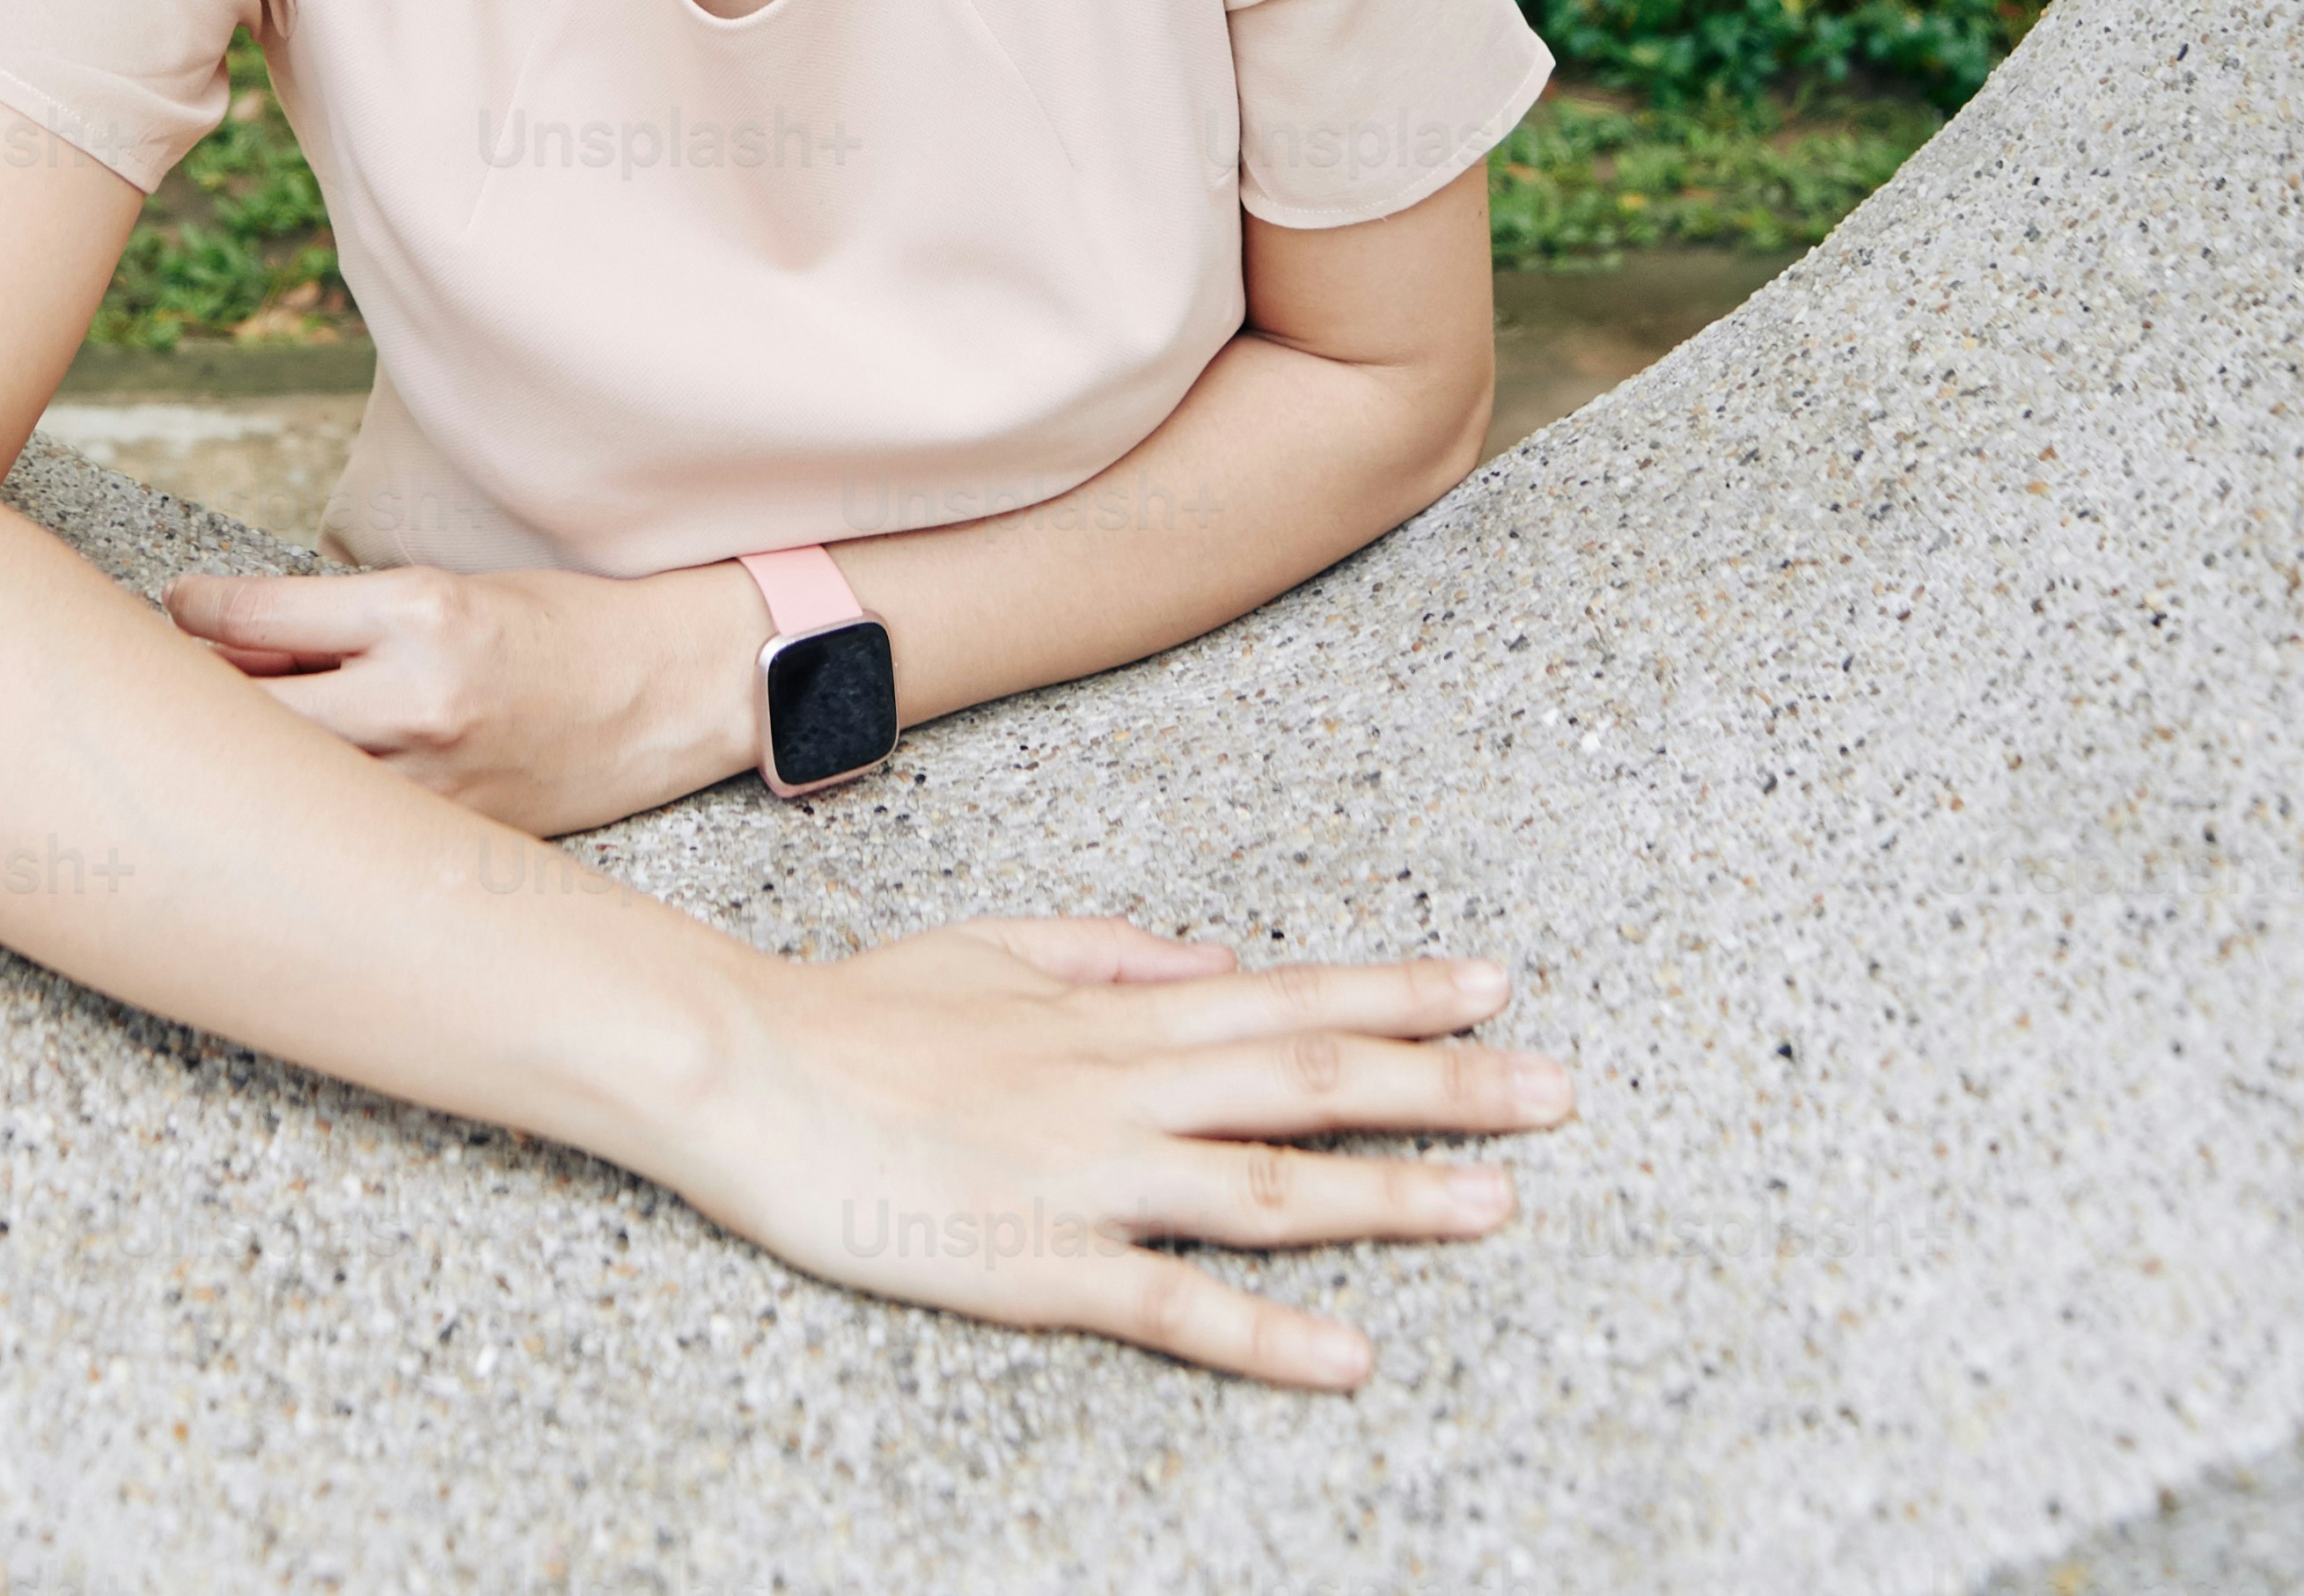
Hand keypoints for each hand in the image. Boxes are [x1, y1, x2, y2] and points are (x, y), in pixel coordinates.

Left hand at [162, 557, 759, 834]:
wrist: (672, 688)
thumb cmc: (555, 623)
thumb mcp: (445, 588)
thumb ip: (336, 620)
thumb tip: (224, 641)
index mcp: (417, 611)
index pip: (252, 615)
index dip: (194, 611)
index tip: (176, 609)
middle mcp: (417, 699)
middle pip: (247, 714)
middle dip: (198, 698)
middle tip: (171, 688)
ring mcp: (434, 781)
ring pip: (288, 783)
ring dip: (248, 763)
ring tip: (227, 747)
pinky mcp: (453, 835)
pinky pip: (350, 828)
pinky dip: (313, 811)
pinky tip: (299, 799)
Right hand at [653, 917, 1565, 1387]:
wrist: (746, 1070)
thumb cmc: (862, 1009)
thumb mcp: (1000, 944)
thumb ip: (1117, 951)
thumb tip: (1218, 960)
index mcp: (1118, 1011)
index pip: (1290, 996)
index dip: (1400, 992)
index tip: (1496, 986)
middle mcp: (1125, 1084)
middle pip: (1312, 1082)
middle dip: (1446, 1087)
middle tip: (1558, 1093)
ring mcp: (1089, 1177)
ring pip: (1269, 1188)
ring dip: (1391, 1198)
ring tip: (1496, 1207)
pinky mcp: (1041, 1266)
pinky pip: (1172, 1308)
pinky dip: (1266, 1335)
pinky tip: (1347, 1357)